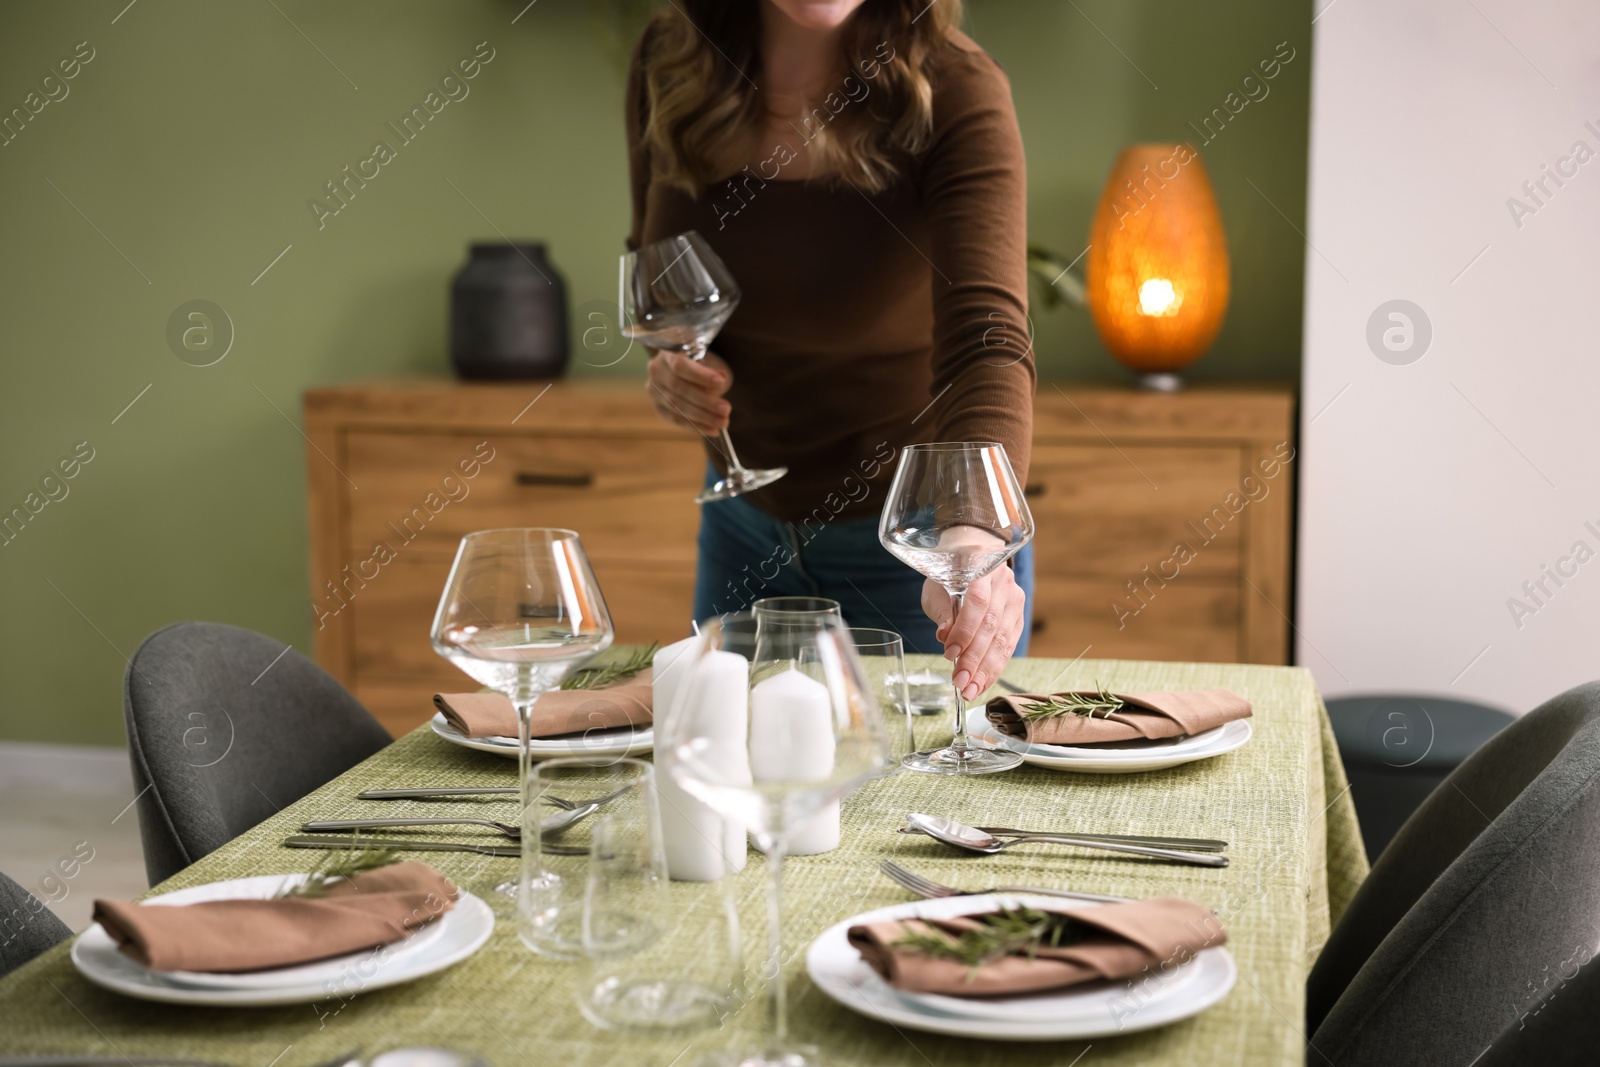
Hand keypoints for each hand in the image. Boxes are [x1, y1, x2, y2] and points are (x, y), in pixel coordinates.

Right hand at [645, 349, 731, 434]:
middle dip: (705, 401)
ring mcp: (654, 392)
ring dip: (703, 417)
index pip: (680, 365)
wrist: (681, 370)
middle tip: (726, 409)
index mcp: (666, 353)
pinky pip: (677, 420)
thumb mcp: (705, 360)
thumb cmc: (696, 363)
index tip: (721, 382)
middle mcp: (656, 372)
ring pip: (678, 407)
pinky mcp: (659, 408)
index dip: (700, 375)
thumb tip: (720, 380)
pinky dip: (696, 426)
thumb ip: (711, 370)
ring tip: (723, 421)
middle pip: (679, 389)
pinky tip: (713, 430)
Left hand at [922, 564, 1026, 701]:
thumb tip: (943, 637)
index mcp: (982, 566)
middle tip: (960, 683)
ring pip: (1003, 640)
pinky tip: (982, 683)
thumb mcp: (937, 588)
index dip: (965, 631)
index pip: (978, 603)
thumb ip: (943, 611)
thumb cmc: (949, 575)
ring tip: (970, 690)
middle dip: (975, 659)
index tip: (950, 654)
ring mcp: (1015, 600)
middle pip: (992, 626)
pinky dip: (994, 668)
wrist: (972, 560)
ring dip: (986, 670)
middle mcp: (1004, 583)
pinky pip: (1008, 647)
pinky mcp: (1018, 618)